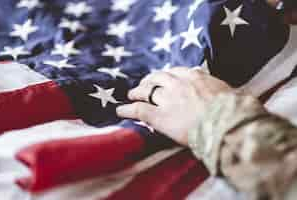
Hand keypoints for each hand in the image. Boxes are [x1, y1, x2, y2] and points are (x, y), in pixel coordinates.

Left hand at [116, 67, 232, 145]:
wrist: (227, 125)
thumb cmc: (234, 111)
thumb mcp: (229, 91)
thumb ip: (217, 86)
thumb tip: (219, 84)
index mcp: (195, 77)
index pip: (175, 72)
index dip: (166, 75)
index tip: (162, 79)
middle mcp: (178, 84)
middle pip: (157, 78)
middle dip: (149, 80)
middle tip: (144, 85)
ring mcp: (167, 99)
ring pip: (145, 90)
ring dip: (137, 91)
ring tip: (131, 94)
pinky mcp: (160, 116)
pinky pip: (138, 110)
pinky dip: (127, 110)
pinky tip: (119, 111)